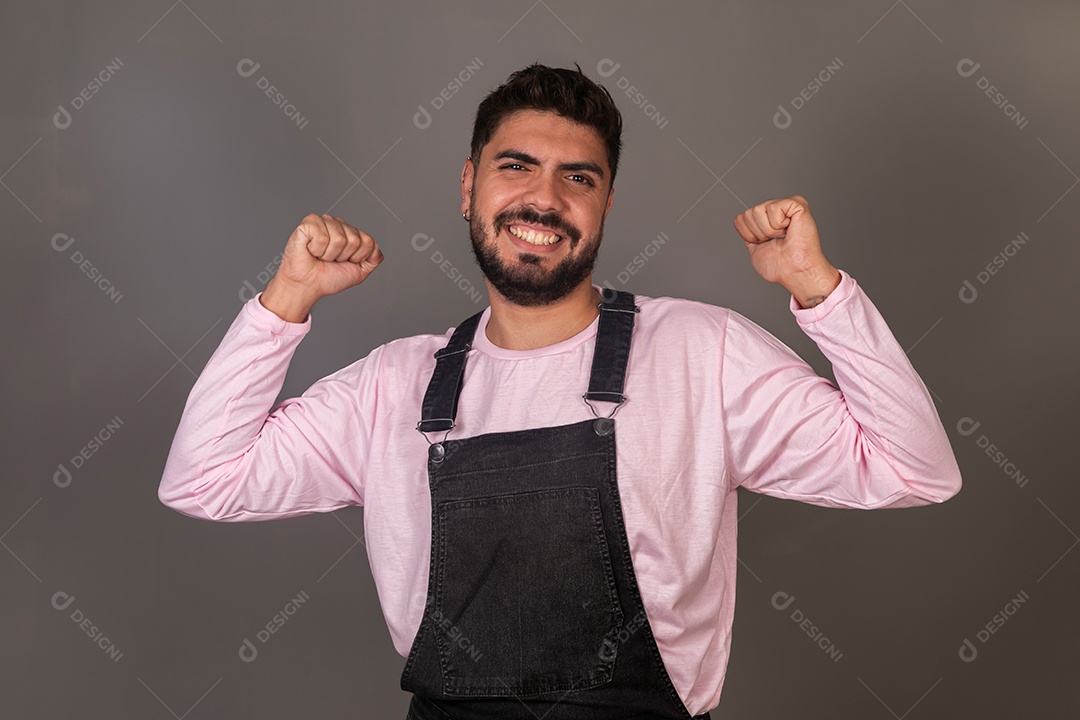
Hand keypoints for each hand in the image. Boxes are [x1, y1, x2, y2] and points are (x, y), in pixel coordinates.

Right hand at [261, 214, 383, 321]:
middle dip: (342, 257)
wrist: (307, 286)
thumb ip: (373, 259)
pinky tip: (311, 250)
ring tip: (320, 256)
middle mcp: (338, 224)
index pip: (368, 242)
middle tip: (330, 260)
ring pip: (339, 239)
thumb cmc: (327, 278)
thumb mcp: (359, 272)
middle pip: (355, 240)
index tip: (343, 262)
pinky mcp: (308, 223)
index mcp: (350, 232)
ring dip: (329, 255)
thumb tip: (378, 251)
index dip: (357, 258)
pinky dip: (317, 250)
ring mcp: (323, 221)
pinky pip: (322, 238)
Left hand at [733, 196, 839, 307]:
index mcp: (766, 218)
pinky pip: (773, 208)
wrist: (795, 271)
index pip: (740, 219)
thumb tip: (739, 219)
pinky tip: (789, 229)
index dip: (749, 236)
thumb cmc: (780, 265)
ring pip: (757, 210)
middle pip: (748, 213)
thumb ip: (747, 233)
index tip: (765, 244)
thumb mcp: (754, 248)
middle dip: (759, 233)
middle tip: (776, 240)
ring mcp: (786, 204)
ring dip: (769, 230)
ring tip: (783, 236)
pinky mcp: (797, 203)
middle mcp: (776, 208)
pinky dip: (778, 224)